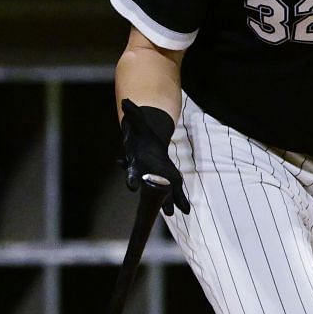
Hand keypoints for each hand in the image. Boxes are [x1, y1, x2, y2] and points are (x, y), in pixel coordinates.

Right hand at [118, 100, 189, 214]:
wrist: (147, 147)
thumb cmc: (141, 137)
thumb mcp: (138, 123)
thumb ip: (133, 113)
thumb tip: (126, 101)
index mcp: (137, 164)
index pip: (132, 173)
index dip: (131, 180)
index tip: (132, 187)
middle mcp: (146, 175)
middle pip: (148, 188)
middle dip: (150, 195)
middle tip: (152, 205)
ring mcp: (157, 181)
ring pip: (161, 195)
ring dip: (167, 204)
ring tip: (172, 213)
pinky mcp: (169, 182)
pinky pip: (174, 194)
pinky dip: (180, 201)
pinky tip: (186, 210)